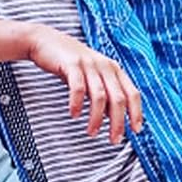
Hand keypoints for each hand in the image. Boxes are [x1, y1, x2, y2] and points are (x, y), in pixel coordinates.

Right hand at [26, 26, 142, 145]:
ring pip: (100, 96)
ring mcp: (89, 65)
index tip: (136, 130)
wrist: (44, 41)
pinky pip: (78, 88)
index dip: (136, 113)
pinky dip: (78, 104)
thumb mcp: (90, 75)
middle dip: (118, 122)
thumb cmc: (68, 62)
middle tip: (113, 140)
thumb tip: (112, 115)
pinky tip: (74, 115)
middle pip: (118, 99)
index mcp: (114, 69)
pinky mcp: (72, 64)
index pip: (132, 93)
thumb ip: (103, 92)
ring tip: (92, 132)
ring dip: (97, 118)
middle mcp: (105, 66)